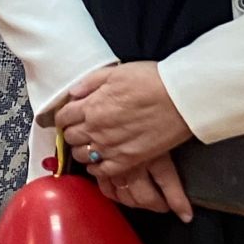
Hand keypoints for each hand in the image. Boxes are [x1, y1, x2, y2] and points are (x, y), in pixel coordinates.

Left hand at [56, 61, 191, 176]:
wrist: (179, 98)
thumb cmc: (150, 80)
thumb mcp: (116, 72)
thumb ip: (91, 82)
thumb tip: (73, 93)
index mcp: (92, 106)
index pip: (64, 116)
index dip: (64, 115)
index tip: (69, 115)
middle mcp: (97, 129)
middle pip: (71, 137)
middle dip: (72, 131)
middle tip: (80, 127)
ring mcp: (111, 147)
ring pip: (82, 155)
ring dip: (82, 149)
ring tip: (89, 143)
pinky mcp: (128, 161)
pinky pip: (102, 171)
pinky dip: (96, 167)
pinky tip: (99, 161)